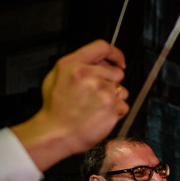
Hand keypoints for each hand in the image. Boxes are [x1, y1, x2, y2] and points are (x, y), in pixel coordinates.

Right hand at [12, 40, 129, 170]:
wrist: (56, 133)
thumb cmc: (56, 110)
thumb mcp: (55, 77)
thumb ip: (76, 65)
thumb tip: (98, 61)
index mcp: (72, 65)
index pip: (101, 47)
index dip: (115, 54)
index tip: (119, 61)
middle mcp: (87, 74)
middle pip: (116, 71)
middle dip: (111, 82)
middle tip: (97, 94)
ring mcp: (101, 90)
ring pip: (122, 90)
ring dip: (114, 98)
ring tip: (95, 106)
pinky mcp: (111, 105)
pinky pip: (123, 105)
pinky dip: (116, 112)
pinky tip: (100, 115)